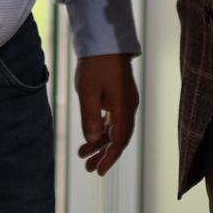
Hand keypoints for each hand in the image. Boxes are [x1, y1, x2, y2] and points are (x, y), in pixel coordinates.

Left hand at [73, 53, 138, 175]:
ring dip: (101, 142)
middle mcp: (128, 107)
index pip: (119, 141)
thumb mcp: (88, 92)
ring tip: (84, 154)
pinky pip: (113, 118)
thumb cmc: (95, 65)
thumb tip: (92, 140)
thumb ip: (90, 118)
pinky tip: (91, 135)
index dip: (109, 158)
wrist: (104, 41)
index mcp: (123, 108)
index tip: (99, 171)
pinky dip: (102, 129)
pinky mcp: (119, 95)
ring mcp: (124, 101)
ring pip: (114, 129)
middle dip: (104, 154)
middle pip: (118, 138)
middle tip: (89, 169)